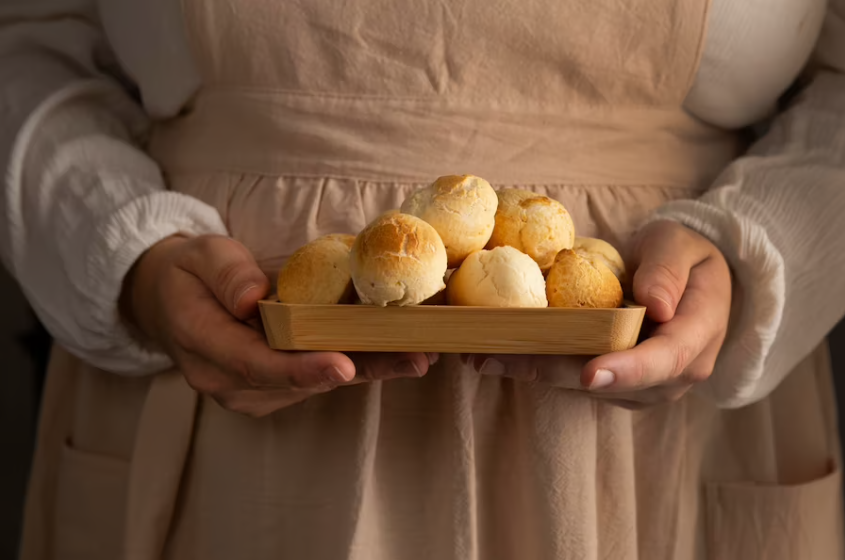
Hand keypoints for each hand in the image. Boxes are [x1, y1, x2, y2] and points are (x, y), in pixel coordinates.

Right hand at [120, 234, 436, 416]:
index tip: (344, 366)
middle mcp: (228, 381)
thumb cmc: (188, 273)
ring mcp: (251, 390)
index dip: (302, 369)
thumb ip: (226, 274)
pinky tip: (397, 355)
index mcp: (205, 346)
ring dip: (368, 371)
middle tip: (413, 358)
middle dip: (359, 370)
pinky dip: (357, 367)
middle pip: (299, 381)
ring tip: (420, 355)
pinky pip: (316, 379)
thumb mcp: (199, 255)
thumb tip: (255, 298)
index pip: (256, 363)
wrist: (169, 300)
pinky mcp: (271, 388)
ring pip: (315, 385)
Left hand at [467, 221, 731, 408]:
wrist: (688, 278)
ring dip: (535, 372)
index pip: (665, 360)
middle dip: (553, 372)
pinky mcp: (616, 386)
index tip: (589, 374)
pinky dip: (539, 366)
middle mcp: (672, 374)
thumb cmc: (684, 255)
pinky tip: (498, 354)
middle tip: (498, 359)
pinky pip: (575, 379)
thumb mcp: (681, 245)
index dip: (626, 371)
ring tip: (484, 355)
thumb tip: (654, 305)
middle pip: (612, 382)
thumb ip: (668, 271)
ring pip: (586, 386)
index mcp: (696, 336)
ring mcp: (643, 385)